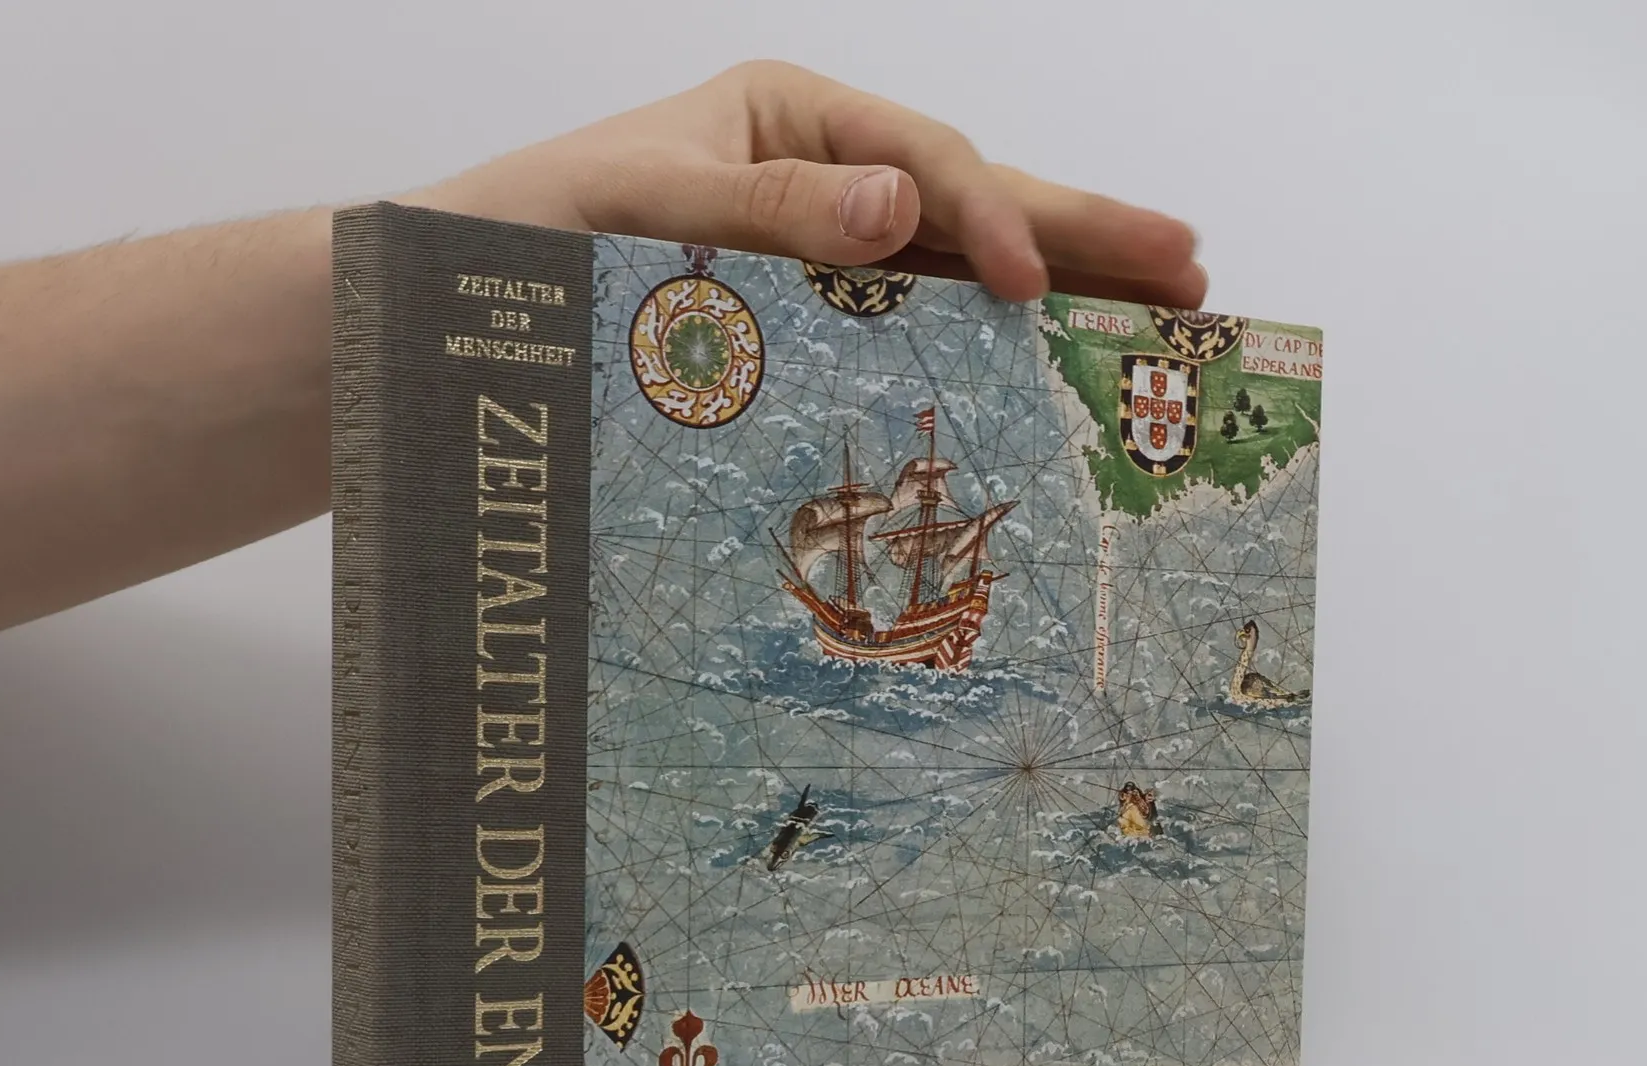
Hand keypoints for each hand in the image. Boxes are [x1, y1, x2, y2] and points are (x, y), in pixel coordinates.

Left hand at [410, 61, 1205, 307]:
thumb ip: (765, 215)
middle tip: (1189, 265)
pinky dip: (991, 346)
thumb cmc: (525, 241)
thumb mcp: (636, 212)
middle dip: (1082, 234)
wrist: (457, 315)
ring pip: (965, 269)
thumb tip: (897, 204)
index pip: (922, 163)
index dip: (991, 216)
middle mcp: (824, 182)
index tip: (1032, 282)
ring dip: (1063, 290)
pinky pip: (920, 328)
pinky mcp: (817, 326)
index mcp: (791, 123)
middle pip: (976, 202)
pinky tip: (1057, 359)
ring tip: (1162, 307)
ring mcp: (829, 257)